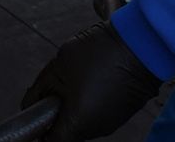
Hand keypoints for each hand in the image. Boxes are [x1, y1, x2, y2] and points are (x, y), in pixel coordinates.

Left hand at [22, 21, 161, 141]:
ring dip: (75, 105)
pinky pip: (98, 113)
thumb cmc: (102, 52)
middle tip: (56, 86)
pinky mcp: (121, 113)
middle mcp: (95, 130)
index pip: (49, 141)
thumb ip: (41, 87)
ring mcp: (111, 123)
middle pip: (66, 131)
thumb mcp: (60, 63)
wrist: (144, 43)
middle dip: (57, 111)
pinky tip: (95, 78)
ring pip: (82, 121)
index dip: (37, 129)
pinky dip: (91, 101)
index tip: (35, 112)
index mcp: (78, 123)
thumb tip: (30, 102)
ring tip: (78, 77)